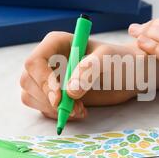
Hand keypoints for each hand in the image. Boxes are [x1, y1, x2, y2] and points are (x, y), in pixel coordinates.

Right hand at [20, 31, 145, 119]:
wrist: (129, 76)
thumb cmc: (119, 60)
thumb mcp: (108, 59)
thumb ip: (90, 70)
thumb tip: (70, 91)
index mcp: (56, 43)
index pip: (35, 62)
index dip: (43, 80)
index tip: (59, 97)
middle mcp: (48, 59)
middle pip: (29, 81)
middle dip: (48, 99)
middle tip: (74, 109)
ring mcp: (48, 77)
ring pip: (31, 95)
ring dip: (53, 109)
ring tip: (80, 110)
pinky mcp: (53, 94)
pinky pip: (42, 107)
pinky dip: (57, 114)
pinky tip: (78, 111)